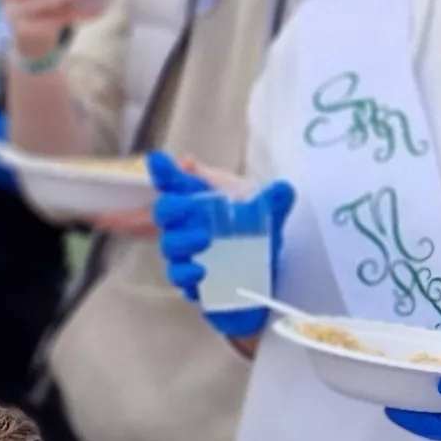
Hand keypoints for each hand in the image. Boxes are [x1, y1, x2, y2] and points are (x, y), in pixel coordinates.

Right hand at [147, 152, 290, 337]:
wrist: (265, 267)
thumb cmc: (254, 227)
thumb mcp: (264, 210)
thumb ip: (272, 199)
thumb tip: (282, 187)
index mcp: (199, 198)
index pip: (175, 182)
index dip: (164, 171)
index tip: (158, 161)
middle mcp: (186, 222)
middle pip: (164, 213)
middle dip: (170, 209)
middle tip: (189, 208)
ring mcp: (186, 252)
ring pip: (170, 247)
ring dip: (181, 243)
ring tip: (204, 240)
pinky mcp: (192, 280)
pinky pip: (181, 279)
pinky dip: (187, 276)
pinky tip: (201, 273)